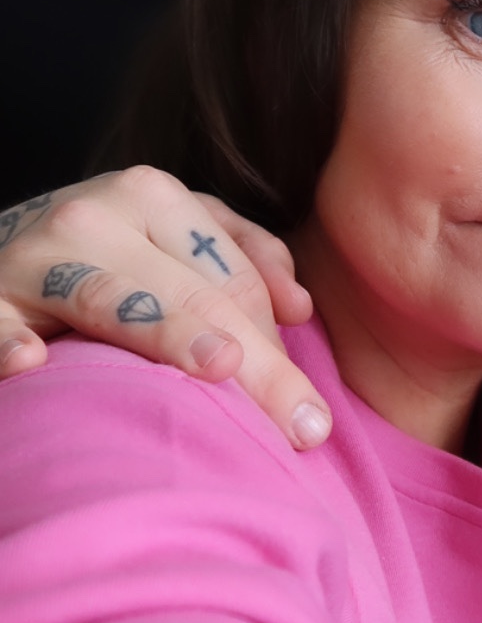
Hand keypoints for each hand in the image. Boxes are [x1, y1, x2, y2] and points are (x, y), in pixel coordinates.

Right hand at [0, 168, 331, 447]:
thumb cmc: (97, 258)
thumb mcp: (167, 238)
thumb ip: (238, 256)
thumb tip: (300, 307)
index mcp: (149, 195)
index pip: (230, 277)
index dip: (276, 348)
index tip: (311, 417)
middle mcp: (93, 216)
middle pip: (192, 294)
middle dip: (255, 366)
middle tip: (304, 427)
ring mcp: (32, 257)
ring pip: (111, 300)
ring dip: (165, 332)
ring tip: (219, 366)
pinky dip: (9, 343)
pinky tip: (31, 362)